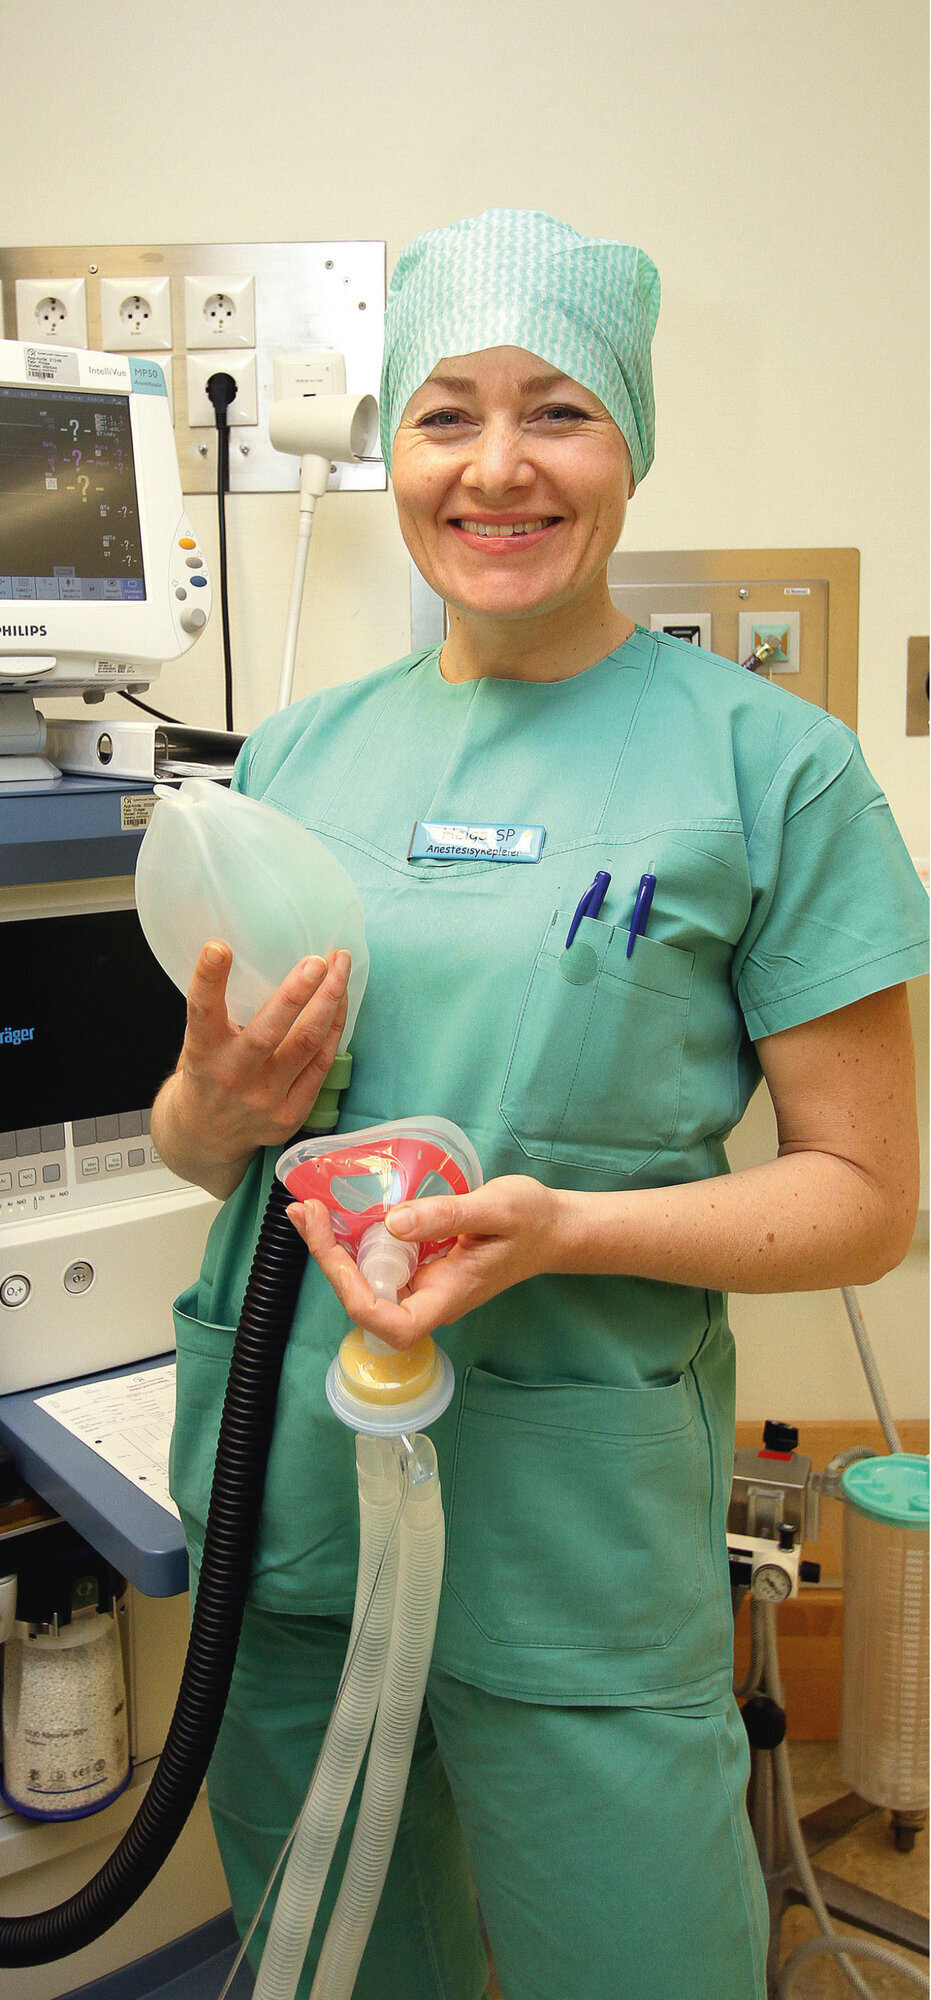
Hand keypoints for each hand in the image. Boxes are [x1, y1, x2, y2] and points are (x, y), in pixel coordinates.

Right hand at [162, 941, 349, 1172]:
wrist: (204, 1135)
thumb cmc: (208, 1071)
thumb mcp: (200, 1041)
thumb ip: (222, 1011)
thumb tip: (261, 954)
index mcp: (202, 1052)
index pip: (202, 1012)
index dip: (208, 979)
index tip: (218, 948)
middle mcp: (232, 1076)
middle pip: (268, 1033)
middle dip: (296, 993)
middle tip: (317, 960)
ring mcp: (264, 1099)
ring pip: (307, 1044)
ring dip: (329, 1001)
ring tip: (340, 967)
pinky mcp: (290, 1113)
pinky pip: (321, 1064)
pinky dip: (334, 1028)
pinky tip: (340, 1001)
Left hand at [287, 1174, 566, 1348]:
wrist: (552, 1229)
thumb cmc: (532, 1221)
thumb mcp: (497, 1208)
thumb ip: (447, 1216)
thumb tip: (393, 1223)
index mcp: (448, 1295)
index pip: (391, 1324)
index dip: (353, 1296)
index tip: (333, 1248)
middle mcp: (429, 1299)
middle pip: (364, 1303)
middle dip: (328, 1261)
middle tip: (304, 1213)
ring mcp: (423, 1285)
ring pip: (365, 1284)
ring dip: (332, 1251)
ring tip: (307, 1211)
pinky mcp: (419, 1267)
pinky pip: (378, 1264)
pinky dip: (351, 1241)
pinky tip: (335, 1214)